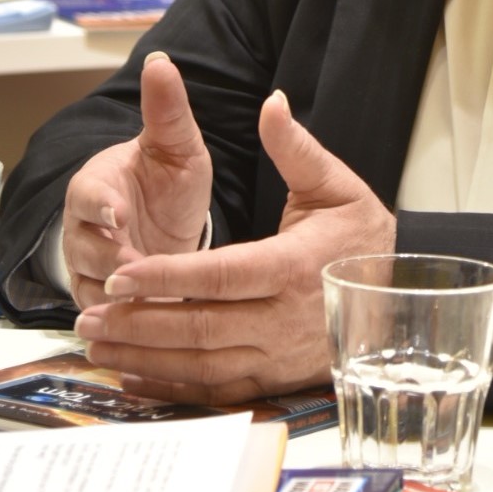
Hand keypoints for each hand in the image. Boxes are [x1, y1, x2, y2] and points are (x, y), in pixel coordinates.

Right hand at [63, 51, 211, 311]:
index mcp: (95, 187)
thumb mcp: (176, 144)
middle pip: (87, 249)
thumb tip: (160, 59)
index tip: (119, 214)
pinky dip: (125, 325)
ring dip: (119, 298)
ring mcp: (89, 269)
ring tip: (146, 305)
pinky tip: (148, 329)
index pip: (87, 196)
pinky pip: (107, 320)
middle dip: (111, 260)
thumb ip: (167, 109)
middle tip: (136, 267)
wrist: (166, 223)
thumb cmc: (166, 179)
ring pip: (93, 288)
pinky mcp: (103, 304)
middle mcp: (83, 230)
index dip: (101, 207)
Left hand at [72, 87, 396, 403]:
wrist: (400, 294)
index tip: (122, 273)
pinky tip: (134, 375)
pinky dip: (170, 386)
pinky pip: (214, 390)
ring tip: (98, 343)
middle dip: (140, 321)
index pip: (221, 275)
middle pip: (200, 326)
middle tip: (91, 314)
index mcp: (294, 265)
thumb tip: (271, 101)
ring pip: (201, 363)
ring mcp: (278, 355)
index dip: (168, 276)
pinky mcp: (274, 379)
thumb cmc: (361, 234)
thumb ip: (295, 147)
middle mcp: (284, 317)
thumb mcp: (335, 184)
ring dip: (145, 357)